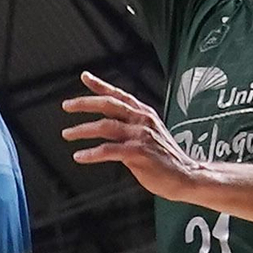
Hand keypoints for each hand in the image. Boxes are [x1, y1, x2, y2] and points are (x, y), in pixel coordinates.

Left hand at [62, 70, 204, 200]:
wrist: (186, 176)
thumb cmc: (167, 159)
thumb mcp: (150, 135)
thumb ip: (131, 127)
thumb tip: (109, 126)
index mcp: (144, 114)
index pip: (119, 94)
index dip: (101, 85)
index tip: (84, 76)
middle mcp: (142, 120)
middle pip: (108, 105)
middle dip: (84, 103)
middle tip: (66, 105)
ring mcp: (141, 136)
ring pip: (105, 126)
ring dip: (82, 130)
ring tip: (67, 134)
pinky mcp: (138, 153)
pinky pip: (108, 150)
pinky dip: (91, 153)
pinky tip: (79, 156)